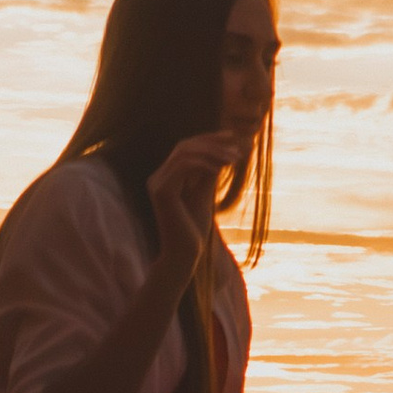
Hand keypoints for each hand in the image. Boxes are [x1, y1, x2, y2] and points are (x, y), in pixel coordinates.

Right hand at [147, 129, 232, 272]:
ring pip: (185, 153)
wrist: (185, 256)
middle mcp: (157, 177)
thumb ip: (208, 172)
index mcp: (165, 177)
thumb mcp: (204, 193)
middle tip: (237, 146)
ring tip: (235, 158)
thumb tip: (222, 148)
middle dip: (212, 142)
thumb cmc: (194, 229)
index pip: (186, 148)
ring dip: (213, 151)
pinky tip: (222, 168)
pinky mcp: (161, 192)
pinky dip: (204, 163)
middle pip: (184, 146)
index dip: (208, 139)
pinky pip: (183, 166)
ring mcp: (156, 183)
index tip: (232, 137)